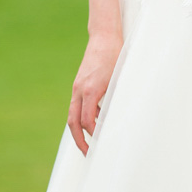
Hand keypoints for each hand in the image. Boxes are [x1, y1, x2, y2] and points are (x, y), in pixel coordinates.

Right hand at [67, 36, 121, 155]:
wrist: (104, 37)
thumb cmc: (114, 56)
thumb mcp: (118, 80)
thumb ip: (113, 100)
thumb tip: (115, 120)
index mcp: (89, 90)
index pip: (87, 121)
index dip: (94, 135)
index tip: (102, 144)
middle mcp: (79, 90)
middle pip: (73, 121)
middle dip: (79, 140)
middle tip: (88, 154)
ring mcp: (77, 87)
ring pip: (73, 114)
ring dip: (80, 130)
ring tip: (91, 143)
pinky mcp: (79, 84)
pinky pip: (78, 105)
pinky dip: (84, 117)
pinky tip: (97, 121)